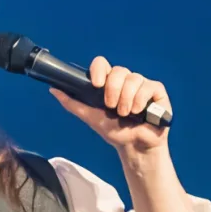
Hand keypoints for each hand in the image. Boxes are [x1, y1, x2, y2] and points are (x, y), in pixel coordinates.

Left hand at [51, 56, 170, 155]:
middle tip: (111, 107)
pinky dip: (141, 100)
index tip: (96, 84)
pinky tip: (139, 112)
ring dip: (126, 99)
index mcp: (110, 82)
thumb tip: (53, 89)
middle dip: (113, 90)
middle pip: (119, 70)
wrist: (134, 147)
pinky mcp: (157, 91)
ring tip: (126, 114)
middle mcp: (126, 80)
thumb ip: (73, 103)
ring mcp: (142, 84)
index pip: (103, 64)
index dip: (99, 70)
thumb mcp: (91, 117)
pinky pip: (148, 86)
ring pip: (133, 78)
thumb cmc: (115, 131)